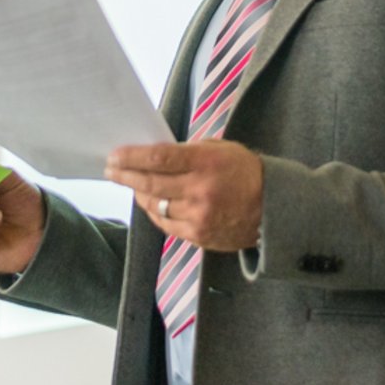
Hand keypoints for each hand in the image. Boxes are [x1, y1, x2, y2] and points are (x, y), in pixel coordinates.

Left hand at [106, 140, 262, 252]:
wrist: (273, 208)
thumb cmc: (245, 172)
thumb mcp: (221, 150)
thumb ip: (189, 152)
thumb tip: (154, 155)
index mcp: (207, 162)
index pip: (159, 158)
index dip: (132, 157)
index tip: (115, 155)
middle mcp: (200, 190)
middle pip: (150, 183)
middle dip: (125, 175)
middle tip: (111, 169)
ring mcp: (198, 215)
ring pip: (155, 205)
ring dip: (139, 194)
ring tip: (132, 185)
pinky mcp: (198, 235)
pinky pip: (166, 223)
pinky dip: (155, 211)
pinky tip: (151, 202)